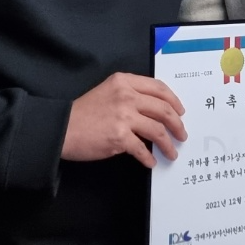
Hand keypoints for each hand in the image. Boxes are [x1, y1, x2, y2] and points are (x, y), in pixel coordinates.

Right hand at [62, 73, 186, 168]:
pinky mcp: (119, 137)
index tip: (180, 111)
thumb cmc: (83, 111)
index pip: (158, 88)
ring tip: (172, 153)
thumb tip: (153, 111)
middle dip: (177, 124)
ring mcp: (124, 116)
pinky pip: (143, 150)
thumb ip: (129, 95)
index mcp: (124, 82)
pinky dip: (149, 158)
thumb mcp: (106, 91)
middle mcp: (126, 96)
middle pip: (163, 109)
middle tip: (181, 134)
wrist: (62, 128)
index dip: (174, 101)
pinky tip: (151, 162)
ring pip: (158, 131)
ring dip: (168, 144)